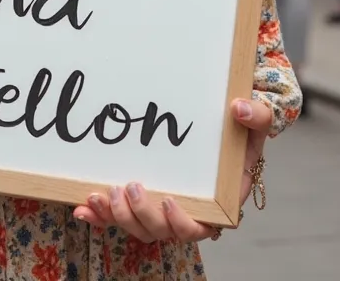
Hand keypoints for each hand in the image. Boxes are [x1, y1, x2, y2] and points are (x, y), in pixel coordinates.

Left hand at [72, 98, 271, 242]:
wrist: (223, 128)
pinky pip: (118, 217)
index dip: (181, 222)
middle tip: (127, 185)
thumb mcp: (255, 122)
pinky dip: (100, 216)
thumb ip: (256, 116)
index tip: (167, 200)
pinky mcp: (139, 199)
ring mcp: (160, 207)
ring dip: (116, 216)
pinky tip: (82, 208)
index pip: (200, 227)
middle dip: (140, 215)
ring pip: (137, 228)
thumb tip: (239, 108)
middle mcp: (187, 210)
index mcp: (217, 202)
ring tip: (100, 193)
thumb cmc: (241, 132)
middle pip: (162, 231)